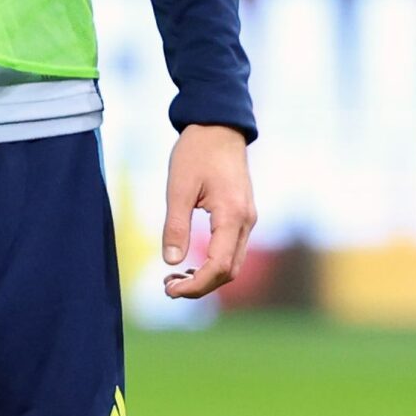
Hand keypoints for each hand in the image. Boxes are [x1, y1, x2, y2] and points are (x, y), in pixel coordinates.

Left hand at [161, 123, 255, 299]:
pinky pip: (232, 249)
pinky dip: (213, 263)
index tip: (168, 289)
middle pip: (229, 271)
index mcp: (231, 215)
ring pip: (233, 263)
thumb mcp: (178, 188)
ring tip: (175, 276)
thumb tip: (172, 263)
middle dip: (200, 286)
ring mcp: (247, 218)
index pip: (218, 267)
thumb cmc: (197, 152)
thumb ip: (176, 227)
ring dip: (207, 277)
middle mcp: (246, 221)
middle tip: (168, 286)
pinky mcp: (242, 214)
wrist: (220, 126)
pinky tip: (191, 261)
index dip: (195, 286)